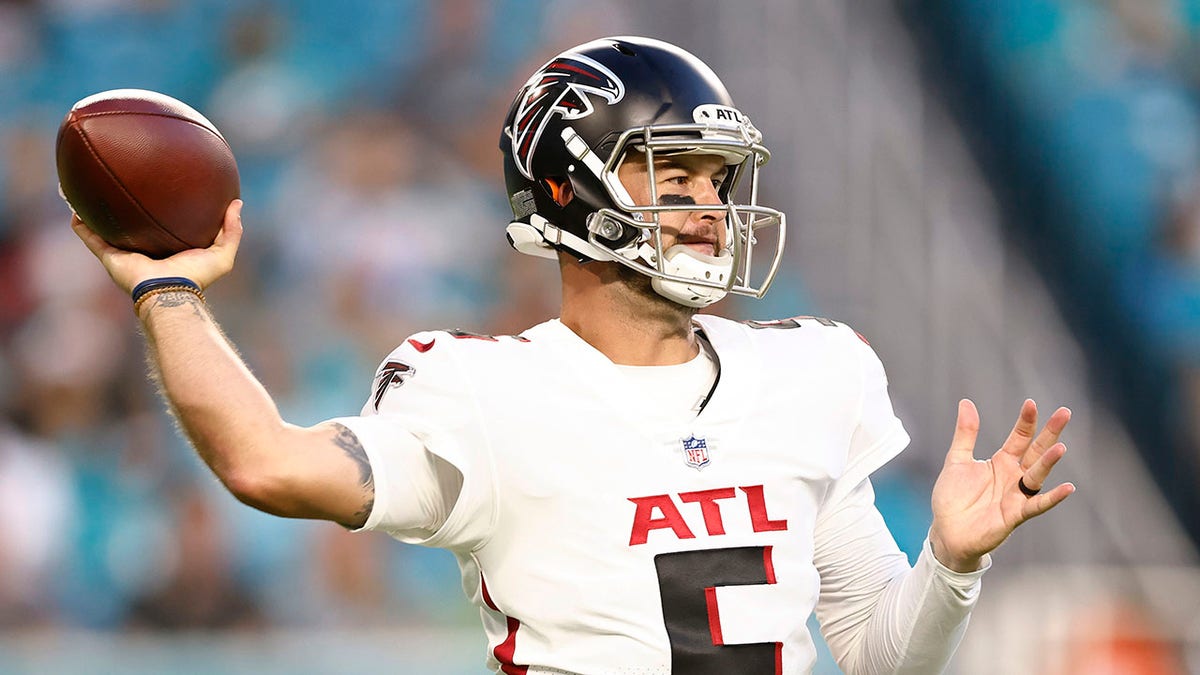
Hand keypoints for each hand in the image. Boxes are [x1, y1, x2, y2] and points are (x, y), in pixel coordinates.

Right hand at [70, 199, 243, 293]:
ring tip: (90, 194)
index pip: (164, 228)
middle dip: (127, 211)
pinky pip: (92, 240)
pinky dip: (82, 227)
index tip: (161, 191)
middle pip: (133, 227)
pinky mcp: (111, 259)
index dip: (162, 211)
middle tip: (124, 187)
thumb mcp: (223, 253)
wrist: (170, 294)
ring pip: (108, 231)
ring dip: (98, 215)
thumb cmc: (197, 277)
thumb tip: (237, 203)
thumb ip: (232, 230)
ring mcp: (126, 255)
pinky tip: (74, 211)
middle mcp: (146, 251)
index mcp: (169, 249)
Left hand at [928, 398, 1074, 571]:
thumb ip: (966, 433)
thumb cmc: (953, 497)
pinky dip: (1052, 498)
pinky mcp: (1014, 515)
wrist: (946, 531)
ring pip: (1037, 475)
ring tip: (1060, 447)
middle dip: (1049, 433)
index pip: (1019, 437)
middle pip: (1035, 451)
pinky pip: (1036, 505)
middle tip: (1064, 413)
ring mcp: (1016, 495)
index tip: (1031, 403)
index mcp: (1001, 462)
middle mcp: (1014, 477)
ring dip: (1048, 462)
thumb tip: (966, 402)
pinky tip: (1067, 488)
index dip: (1025, 422)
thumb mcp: (957, 460)